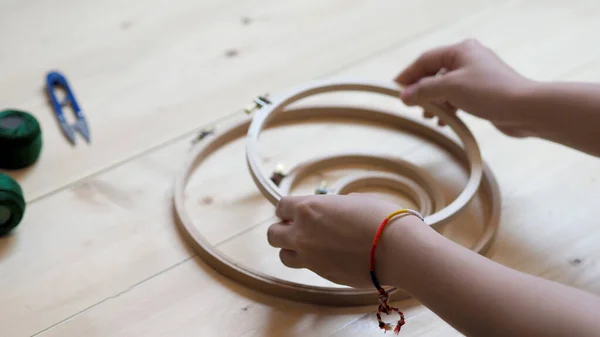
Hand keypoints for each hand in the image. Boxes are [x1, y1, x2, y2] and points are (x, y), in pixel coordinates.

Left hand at [267, 193, 424, 287]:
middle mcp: (303, 234)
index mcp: (308, 209)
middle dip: (283, 230)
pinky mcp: (324, 276)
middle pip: (273, 235)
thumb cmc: (380, 217)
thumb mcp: (352, 200)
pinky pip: (307, 269)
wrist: (397, 249)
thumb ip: (331, 206)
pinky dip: (313, 262)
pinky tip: (330, 255)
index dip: (288, 209)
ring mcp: (311, 258)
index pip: (281, 207)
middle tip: (300, 228)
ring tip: (311, 244)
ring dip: (292, 249)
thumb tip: (329, 211)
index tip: (296, 210)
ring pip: (284, 256)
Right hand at [395, 39, 534, 136]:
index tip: (394, 90)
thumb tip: (404, 96)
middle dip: (422, 91)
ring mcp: (477, 76)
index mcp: (461, 50)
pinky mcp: (483, 92)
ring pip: (445, 87)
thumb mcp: (450, 89)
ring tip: (429, 117)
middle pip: (434, 73)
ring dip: (435, 102)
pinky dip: (448, 108)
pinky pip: (457, 98)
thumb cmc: (490, 92)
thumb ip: (424, 91)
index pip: (425, 60)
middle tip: (411, 107)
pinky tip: (444, 121)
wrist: (525, 109)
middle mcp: (468, 59)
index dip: (407, 75)